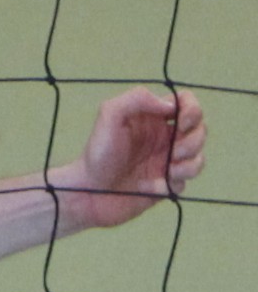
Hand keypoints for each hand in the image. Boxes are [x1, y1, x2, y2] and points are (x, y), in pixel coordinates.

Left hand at [51, 88, 206, 231]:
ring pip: (198, 156)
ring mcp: (167, 160)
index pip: (187, 103)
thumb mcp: (110, 115)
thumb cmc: (98, 152)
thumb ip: (137, 99)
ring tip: (168, 170)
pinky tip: (150, 186)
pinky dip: (174, 182)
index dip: (193, 110)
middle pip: (200, 129)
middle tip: (173, 152)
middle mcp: (163, 136)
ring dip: (188, 164)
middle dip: (193, 141)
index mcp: (152, 117)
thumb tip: (170, 105)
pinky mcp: (167, 183)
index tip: (180, 123)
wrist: (90, 193)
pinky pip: (186, 181)